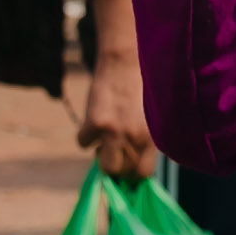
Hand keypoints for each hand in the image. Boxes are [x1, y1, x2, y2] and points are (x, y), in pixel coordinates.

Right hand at [78, 0, 156, 179]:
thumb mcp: (151, 117)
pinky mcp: (95, 123)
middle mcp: (135, 138)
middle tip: (114, 151)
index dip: (133, 172)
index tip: (128, 166)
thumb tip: (132, 161)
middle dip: (117, 167)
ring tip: (105, 139)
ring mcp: (114, 133)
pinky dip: (85, 135)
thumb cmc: (140, 86)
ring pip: (104, 166)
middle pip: (122, 172)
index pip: (143, 173)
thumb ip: (144, 139)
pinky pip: (83, 142)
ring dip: (101, 155)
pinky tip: (94, 120)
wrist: (124, 61)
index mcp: (152, 138)